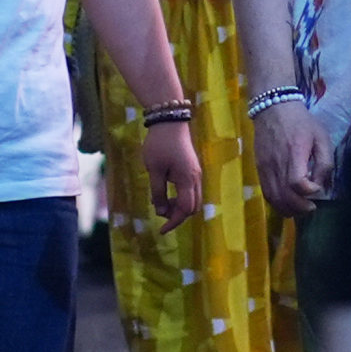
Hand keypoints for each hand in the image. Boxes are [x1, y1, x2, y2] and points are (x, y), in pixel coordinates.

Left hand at [137, 118, 203, 233]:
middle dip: (177, 215)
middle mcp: (196, 179)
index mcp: (187, 180)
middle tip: (159, 211)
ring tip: (160, 201)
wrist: (170, 121)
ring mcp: (196, 173)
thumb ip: (158, 192)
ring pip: (192, 199)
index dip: (173, 222)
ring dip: (178, 205)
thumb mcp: (154, 170)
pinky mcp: (192, 168)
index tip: (161, 230)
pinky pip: (190, 190)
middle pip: (192, 207)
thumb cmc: (159, 145)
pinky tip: (165, 191)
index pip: (185, 209)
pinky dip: (180, 196)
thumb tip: (160, 211)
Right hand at [251, 104, 333, 214]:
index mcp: (294, 153)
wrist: (273, 108)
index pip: (297, 183)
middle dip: (300, 208)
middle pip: (285, 197)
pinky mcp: (260, 170)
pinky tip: (287, 203)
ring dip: (288, 209)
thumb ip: (325, 162)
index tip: (317, 188)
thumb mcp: (321, 136)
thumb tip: (321, 185)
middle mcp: (277, 163)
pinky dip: (277, 204)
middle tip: (311, 207)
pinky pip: (266, 193)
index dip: (309, 192)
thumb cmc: (301, 122)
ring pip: (274, 199)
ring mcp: (265, 168)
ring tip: (300, 208)